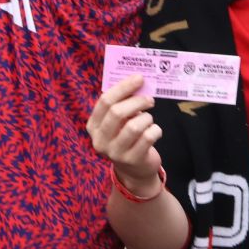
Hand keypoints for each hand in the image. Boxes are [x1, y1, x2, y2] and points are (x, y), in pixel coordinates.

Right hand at [87, 76, 162, 194]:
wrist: (134, 169)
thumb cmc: (127, 137)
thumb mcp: (119, 122)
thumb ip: (123, 103)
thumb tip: (138, 82)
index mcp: (93, 126)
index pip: (105, 101)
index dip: (123, 87)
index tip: (139, 78)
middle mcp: (100, 140)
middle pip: (117, 112)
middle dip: (137, 101)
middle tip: (149, 99)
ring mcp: (115, 152)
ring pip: (134, 126)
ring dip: (147, 118)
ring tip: (149, 119)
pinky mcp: (132, 160)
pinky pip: (148, 137)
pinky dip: (155, 130)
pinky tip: (154, 132)